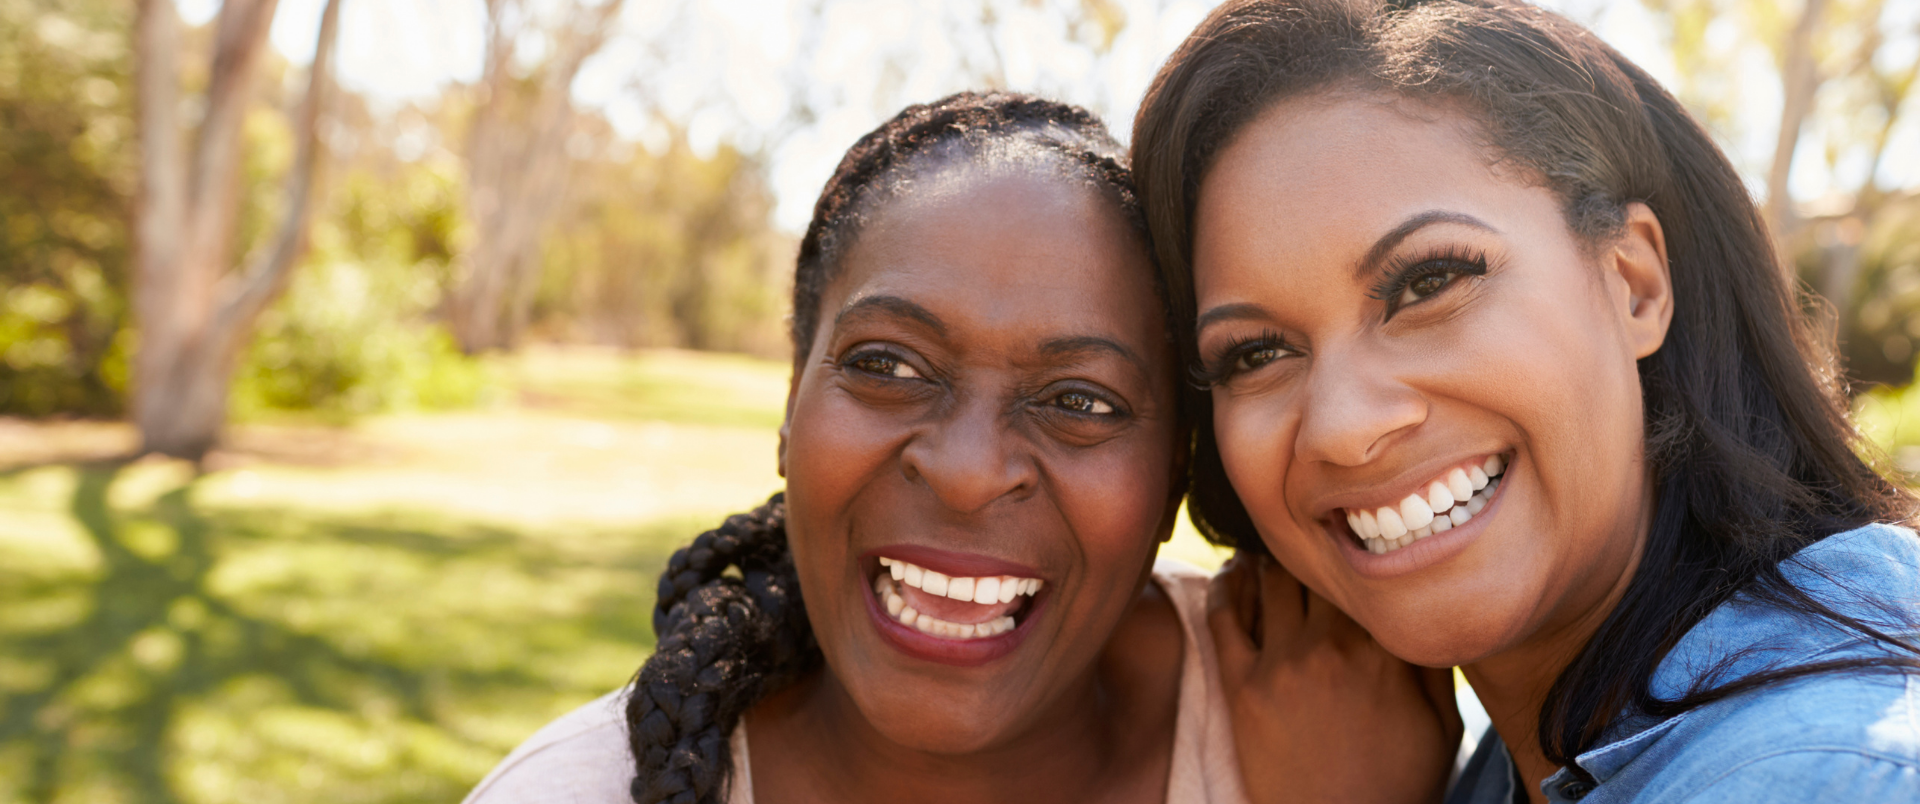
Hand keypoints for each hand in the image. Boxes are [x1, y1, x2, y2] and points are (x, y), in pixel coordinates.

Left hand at [1209, 553, 1462, 803]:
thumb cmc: (1401, 784)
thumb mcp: (1443, 723)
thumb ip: (1435, 658)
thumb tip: (1429, 601)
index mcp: (1384, 652)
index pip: (1367, 575)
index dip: (1361, 552)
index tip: (1357, 540)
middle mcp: (1330, 648)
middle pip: (1316, 570)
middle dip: (1316, 553)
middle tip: (1311, 540)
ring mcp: (1281, 666)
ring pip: (1269, 581)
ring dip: (1271, 561)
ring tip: (1274, 552)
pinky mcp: (1242, 689)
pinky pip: (1223, 619)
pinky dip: (1226, 588)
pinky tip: (1233, 574)